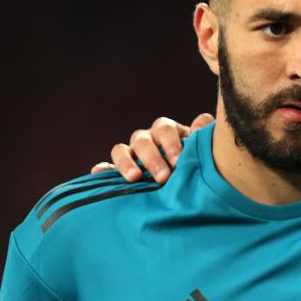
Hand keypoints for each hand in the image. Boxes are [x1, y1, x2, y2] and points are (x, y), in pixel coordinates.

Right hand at [90, 113, 213, 183]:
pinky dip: (102, 170)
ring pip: (121, 150)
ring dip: (126, 163)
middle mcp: (147, 139)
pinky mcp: (119, 169)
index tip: (178, 162)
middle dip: (152, 159)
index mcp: (167, 131)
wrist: (189, 177)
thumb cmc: (196, 159)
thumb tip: (203, 122)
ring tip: (134, 178)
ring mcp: (131, 153)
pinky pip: (107, 167)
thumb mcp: (202, 147)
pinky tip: (98, 174)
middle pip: (143, 141)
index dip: (170, 144)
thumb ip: (202, 135)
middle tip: (163, 177)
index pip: (164, 130)